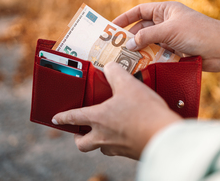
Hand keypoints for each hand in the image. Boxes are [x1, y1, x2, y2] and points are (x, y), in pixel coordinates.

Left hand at [52, 62, 180, 159]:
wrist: (164, 135)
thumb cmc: (144, 112)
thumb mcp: (128, 84)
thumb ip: (115, 72)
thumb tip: (110, 67)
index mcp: (98, 119)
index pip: (73, 118)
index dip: (62, 118)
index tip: (55, 119)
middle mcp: (103, 136)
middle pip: (82, 144)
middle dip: (79, 138)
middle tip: (82, 131)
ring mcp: (116, 148)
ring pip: (100, 148)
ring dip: (98, 141)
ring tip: (105, 130)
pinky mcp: (130, 153)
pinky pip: (117, 150)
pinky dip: (116, 143)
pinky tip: (126, 132)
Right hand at [113, 1, 219, 71]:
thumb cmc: (198, 32)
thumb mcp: (169, 30)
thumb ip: (146, 36)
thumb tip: (128, 45)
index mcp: (165, 11)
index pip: (140, 11)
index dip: (125, 18)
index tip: (112, 27)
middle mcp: (165, 23)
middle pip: (141, 28)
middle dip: (129, 37)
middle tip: (115, 48)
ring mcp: (169, 38)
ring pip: (147, 43)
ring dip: (137, 50)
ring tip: (124, 58)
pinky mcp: (172, 52)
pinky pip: (155, 54)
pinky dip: (147, 58)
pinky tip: (139, 64)